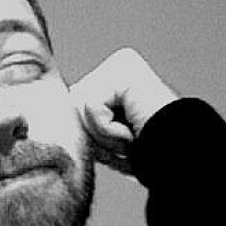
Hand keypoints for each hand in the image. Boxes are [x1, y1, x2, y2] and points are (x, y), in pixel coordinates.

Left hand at [70, 48, 177, 174]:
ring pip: (77, 107)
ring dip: (102, 135)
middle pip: (70, 104)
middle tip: (128, 141)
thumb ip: (82, 123)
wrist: (180, 160)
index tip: (123, 141)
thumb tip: (46, 120)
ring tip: (132, 136)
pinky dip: (108, 130)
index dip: (90, 135)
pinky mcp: (125, 71)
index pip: (73, 107)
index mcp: (114, 79)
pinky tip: (134, 131)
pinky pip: (91, 107)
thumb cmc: (146, 155)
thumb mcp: (105, 138)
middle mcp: (117, 66)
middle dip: (93, 135)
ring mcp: (121, 65)